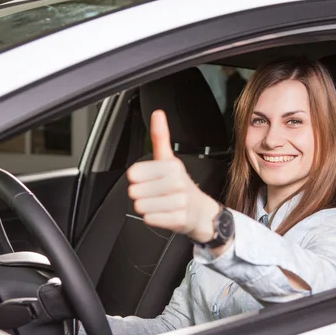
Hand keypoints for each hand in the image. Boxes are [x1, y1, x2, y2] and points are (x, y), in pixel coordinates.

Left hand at [127, 110, 220, 242]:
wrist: (202, 212)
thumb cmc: (181, 186)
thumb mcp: (169, 160)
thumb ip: (160, 137)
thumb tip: (158, 114)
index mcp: (172, 166)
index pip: (133, 174)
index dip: (137, 179)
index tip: (150, 179)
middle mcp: (177, 183)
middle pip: (135, 191)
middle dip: (142, 194)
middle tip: (156, 194)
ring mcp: (179, 202)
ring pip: (141, 207)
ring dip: (147, 207)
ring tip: (161, 203)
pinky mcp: (178, 219)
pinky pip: (150, 219)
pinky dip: (154, 218)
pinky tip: (164, 213)